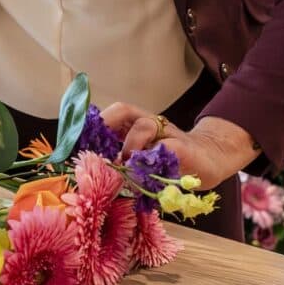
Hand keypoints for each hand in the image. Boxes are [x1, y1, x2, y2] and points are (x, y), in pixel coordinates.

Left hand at [99, 101, 258, 191]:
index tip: (73, 140)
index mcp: (136, 126)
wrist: (210, 161)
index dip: (91, 124)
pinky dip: (151, 159)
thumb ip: (121, 163)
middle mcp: (150, 123)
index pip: (109, 116)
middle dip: (105, 124)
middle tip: (97, 148)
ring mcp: (168, 133)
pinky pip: (165, 147)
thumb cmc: (170, 163)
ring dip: (130, 146)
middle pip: (123, 110)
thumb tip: (93, 174)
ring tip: (126, 166)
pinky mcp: (183, 148)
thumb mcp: (141, 162)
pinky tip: (146, 173)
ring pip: (143, 125)